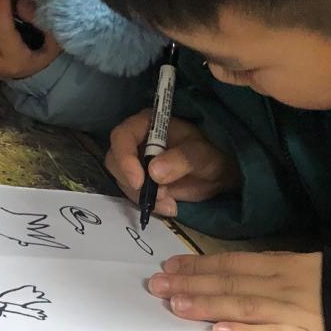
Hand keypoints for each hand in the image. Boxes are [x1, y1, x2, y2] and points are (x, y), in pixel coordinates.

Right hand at [105, 110, 239, 216]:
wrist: (215, 174)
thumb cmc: (209, 155)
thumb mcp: (201, 155)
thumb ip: (182, 159)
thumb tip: (153, 171)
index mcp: (147, 124)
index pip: (122, 136)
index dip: (125, 158)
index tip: (139, 181)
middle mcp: (136, 141)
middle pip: (115, 160)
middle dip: (132, 182)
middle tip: (160, 195)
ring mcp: (135, 162)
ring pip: (121, 180)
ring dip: (141, 197)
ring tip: (170, 203)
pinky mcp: (139, 181)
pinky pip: (132, 194)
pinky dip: (148, 204)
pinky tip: (170, 206)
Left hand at [148, 250, 325, 330]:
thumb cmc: (328, 284)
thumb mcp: (295, 266)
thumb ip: (261, 269)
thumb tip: (217, 272)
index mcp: (277, 264)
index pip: (230, 263)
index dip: (197, 265)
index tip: (167, 266)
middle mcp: (279, 284)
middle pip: (228, 282)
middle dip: (190, 284)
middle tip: (155, 286)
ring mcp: (290, 310)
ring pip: (243, 305)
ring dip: (207, 305)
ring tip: (176, 305)